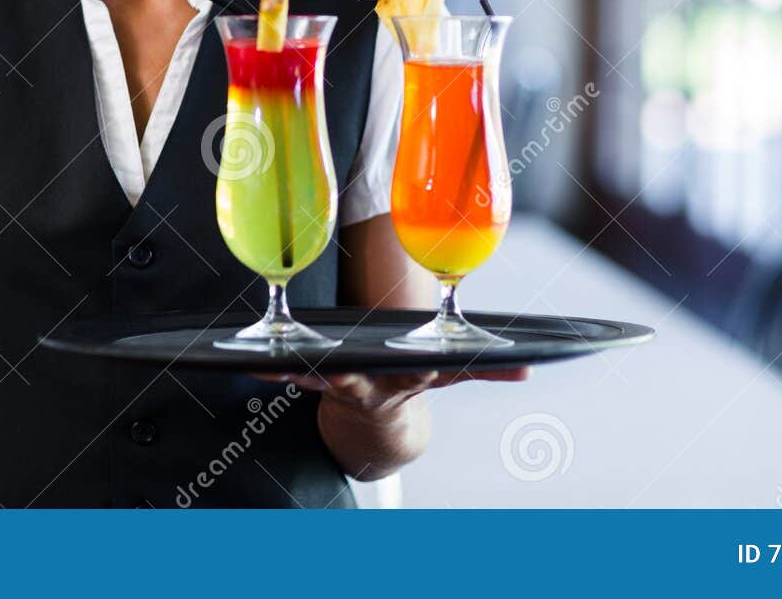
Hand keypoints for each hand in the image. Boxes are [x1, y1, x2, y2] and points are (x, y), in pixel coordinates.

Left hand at [253, 367, 528, 417]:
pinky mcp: (314, 381)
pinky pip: (289, 371)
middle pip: (357, 376)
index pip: (417, 370)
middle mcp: (373, 385)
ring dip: (292, 367)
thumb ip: (483, 369)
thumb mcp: (446, 375)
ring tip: (270, 358)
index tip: (415, 363)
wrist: (374, 424)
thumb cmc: (410, 381)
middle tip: (322, 363)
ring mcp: (340, 387)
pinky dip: (272, 365)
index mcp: (407, 378)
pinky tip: (251, 358)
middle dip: (337, 370)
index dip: (419, 364)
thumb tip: (529, 369)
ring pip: (315, 374)